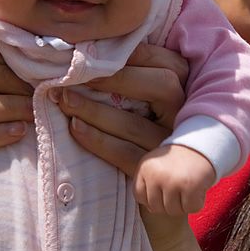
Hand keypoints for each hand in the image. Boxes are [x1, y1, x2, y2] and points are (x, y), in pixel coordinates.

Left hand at [57, 44, 208, 250]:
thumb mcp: (146, 105)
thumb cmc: (145, 139)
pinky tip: (74, 129)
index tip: (91, 51)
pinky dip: (97, 140)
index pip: (163, 60)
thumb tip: (95, 48)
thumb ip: (133, 78)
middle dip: (113, 77)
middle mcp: (186, 117)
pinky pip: (125, 153)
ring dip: (94, 109)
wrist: (161, 203)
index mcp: (186, 90)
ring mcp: (174, 147)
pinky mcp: (158, 175)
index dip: (127, 54)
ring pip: (134, 122)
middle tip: (72, 75)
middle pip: (159, 85)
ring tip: (63, 99)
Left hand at [134, 144, 215, 214]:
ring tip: (187, 186)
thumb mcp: (155, 164)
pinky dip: (196, 202)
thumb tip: (150, 209)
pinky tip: (197, 188)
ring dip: (182, 203)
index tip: (163, 187)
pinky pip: (190, 208)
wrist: (201, 145)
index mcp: (145, 167)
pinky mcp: (191, 187)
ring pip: (173, 210)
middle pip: (156, 207)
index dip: (152, 196)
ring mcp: (173, 181)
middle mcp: (157, 174)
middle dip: (168, 202)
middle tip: (178, 186)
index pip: (140, 196)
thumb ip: (146, 184)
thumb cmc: (176, 159)